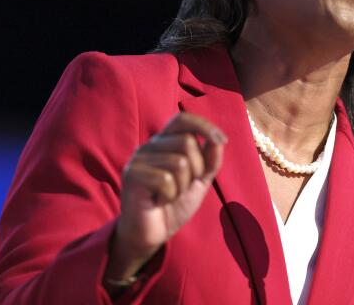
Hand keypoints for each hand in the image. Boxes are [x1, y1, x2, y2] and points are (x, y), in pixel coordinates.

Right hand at [112, 113, 226, 264]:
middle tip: (184, 187)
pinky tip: (159, 201)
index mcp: (165, 143)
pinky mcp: (132, 176)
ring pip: (179, 162)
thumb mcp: (200, 181)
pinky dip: (170, 195)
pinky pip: (165, 179)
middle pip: (187, 142)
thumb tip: (218, 139)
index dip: (204, 126)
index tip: (222, 140)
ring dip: (182, 185)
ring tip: (170, 195)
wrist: (153, 234)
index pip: (183, 120)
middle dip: (196, 169)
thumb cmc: (174, 205)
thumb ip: (210, 160)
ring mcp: (139, 159)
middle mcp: (150, 146)